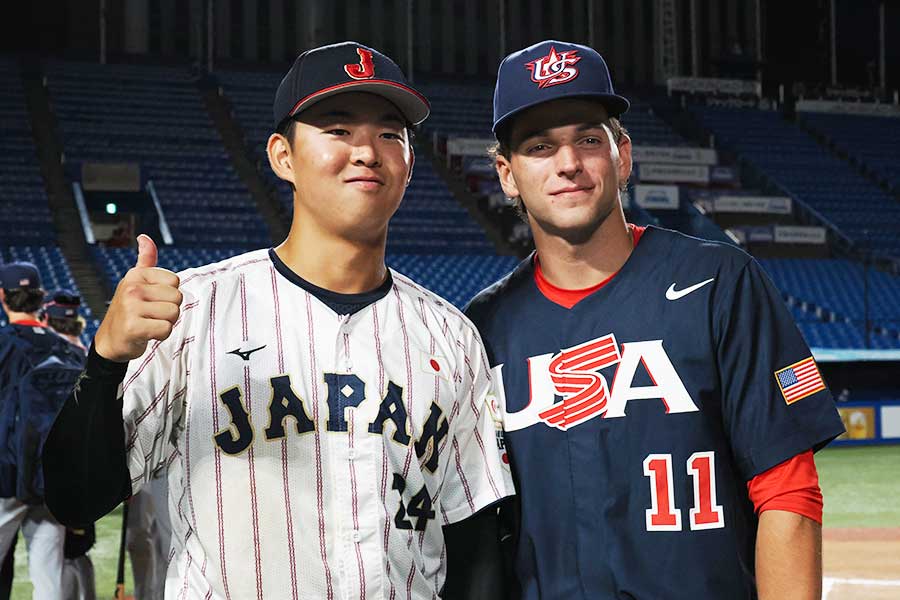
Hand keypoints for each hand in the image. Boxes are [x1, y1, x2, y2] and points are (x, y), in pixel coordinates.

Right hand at [94, 235, 182, 361]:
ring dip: (166, 323)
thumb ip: (145, 260)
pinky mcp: (132, 327)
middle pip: (177, 298)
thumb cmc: (129, 311)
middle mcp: (132, 287)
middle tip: (151, 315)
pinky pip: (166, 329)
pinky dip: (161, 335)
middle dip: (169, 310)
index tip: (152, 301)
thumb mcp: (135, 282)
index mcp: (136, 274)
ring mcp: (130, 307)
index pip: (175, 282)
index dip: (169, 295)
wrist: (111, 340)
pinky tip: (147, 334)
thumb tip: (144, 237)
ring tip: (148, 323)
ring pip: (174, 314)